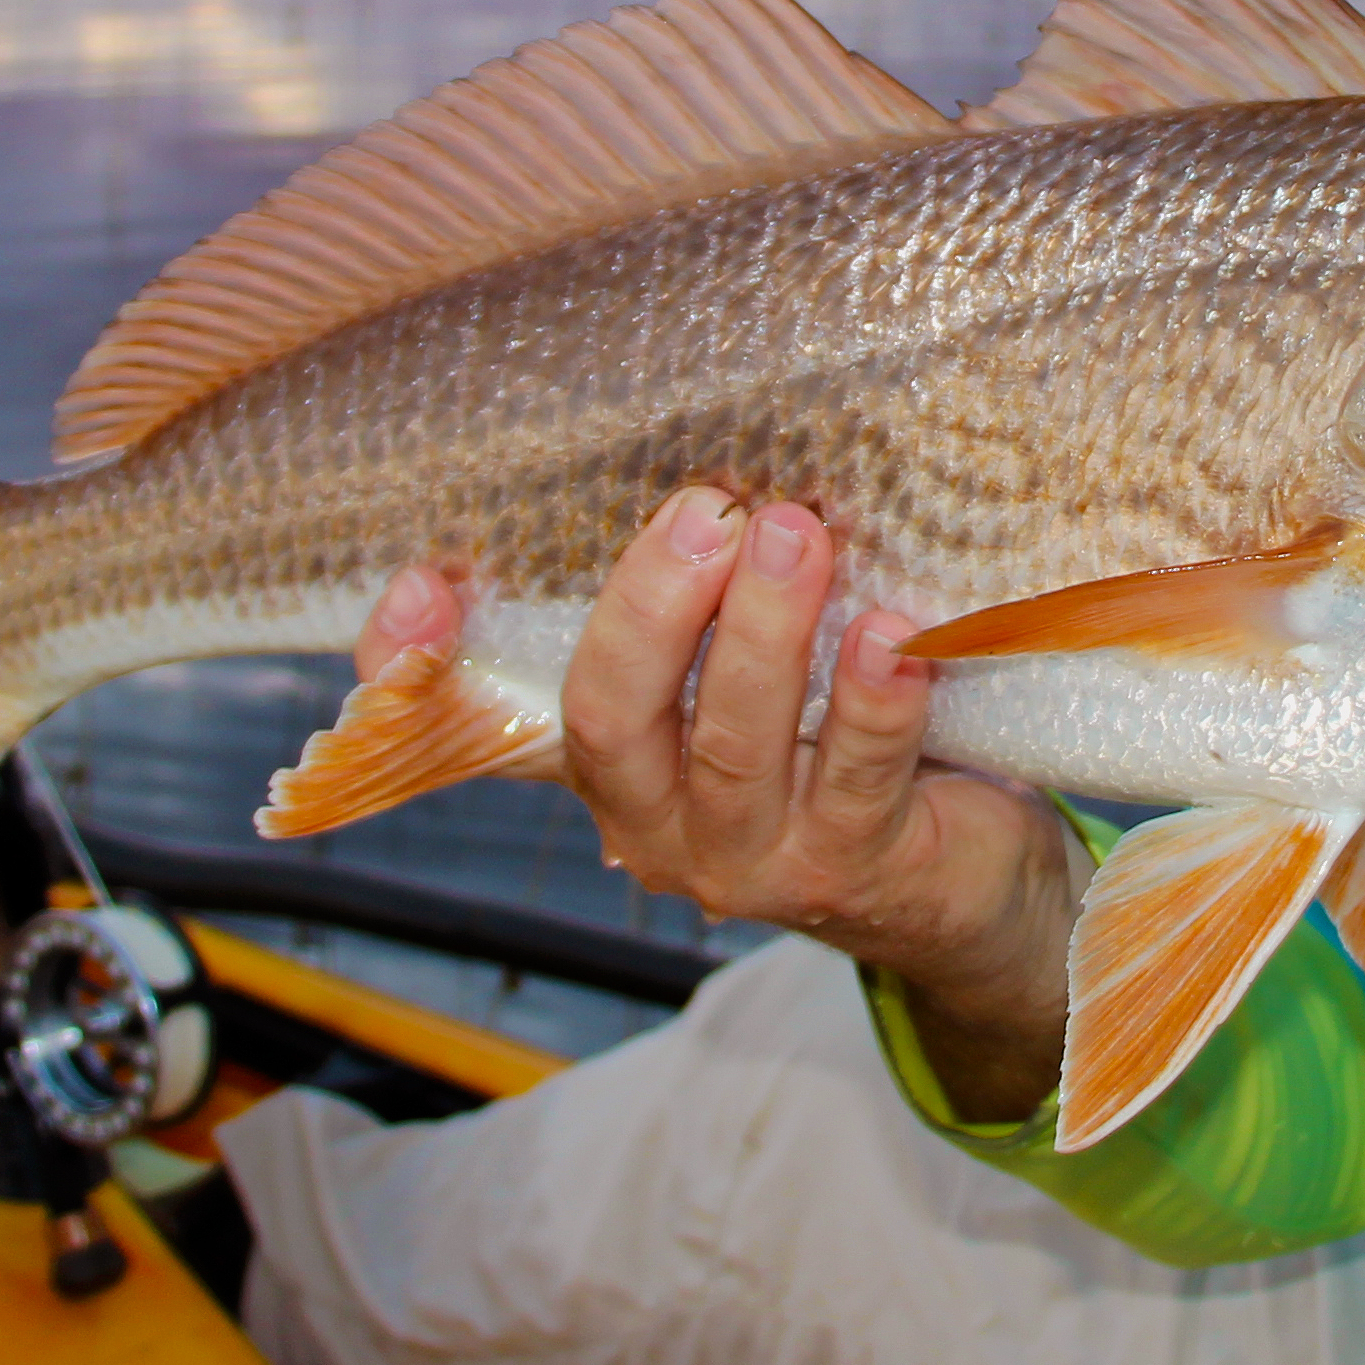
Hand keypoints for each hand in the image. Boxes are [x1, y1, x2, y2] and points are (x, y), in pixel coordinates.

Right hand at [359, 487, 1080, 1117]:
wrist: (948, 885)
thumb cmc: (827, 754)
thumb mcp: (730, 685)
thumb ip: (688, 609)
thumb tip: (684, 480)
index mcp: (602, 764)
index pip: (472, 725)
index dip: (415, 671)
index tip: (419, 587)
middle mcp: (653, 824)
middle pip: (609, 720)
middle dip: (651, 608)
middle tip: (706, 512)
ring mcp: (751, 859)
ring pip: (734, 746)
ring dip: (765, 633)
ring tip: (795, 535)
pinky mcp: (854, 871)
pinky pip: (859, 777)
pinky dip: (875, 701)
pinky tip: (895, 637)